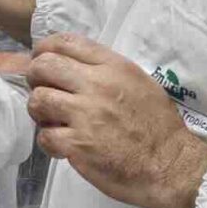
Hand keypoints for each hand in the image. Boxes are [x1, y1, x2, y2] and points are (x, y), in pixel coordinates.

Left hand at [26, 34, 206, 207]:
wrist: (171, 164)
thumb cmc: (157, 124)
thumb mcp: (137, 82)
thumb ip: (105, 70)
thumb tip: (71, 65)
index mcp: (113, 67)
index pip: (66, 42)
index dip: (45, 48)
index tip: (42, 59)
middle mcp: (96, 85)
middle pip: (44, 66)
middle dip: (35, 76)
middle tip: (43, 90)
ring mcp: (85, 115)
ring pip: (38, 99)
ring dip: (39, 110)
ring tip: (50, 119)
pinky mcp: (78, 144)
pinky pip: (45, 135)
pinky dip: (48, 141)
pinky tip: (60, 144)